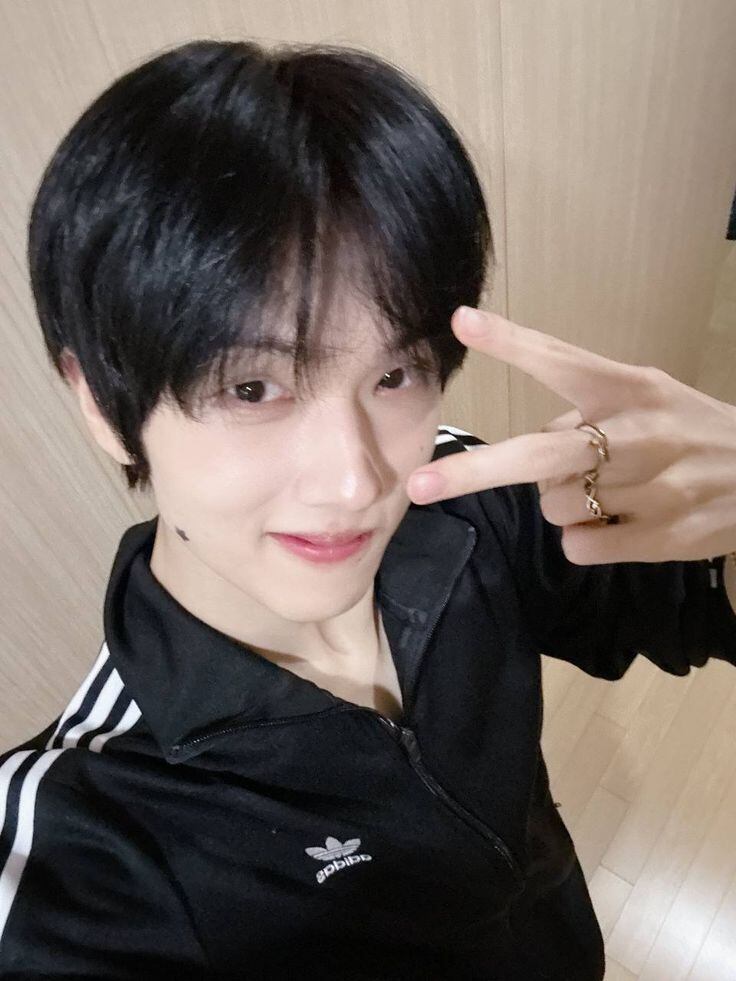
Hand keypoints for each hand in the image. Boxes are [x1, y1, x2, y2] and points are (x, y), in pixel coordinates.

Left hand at [407, 306, 735, 564]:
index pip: (561, 360)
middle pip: (539, 454)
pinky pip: (579, 544)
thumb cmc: (693, 432)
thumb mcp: (649, 397)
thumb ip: (589, 410)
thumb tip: (531, 443)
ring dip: (565, 501)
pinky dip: (586, 537)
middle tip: (420, 485)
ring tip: (610, 491)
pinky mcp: (659, 536)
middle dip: (475, 471)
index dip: (510, 343)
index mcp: (630, 388)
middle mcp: (636, 433)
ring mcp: (650, 487)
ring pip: (554, 505)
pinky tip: (619, 522)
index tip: (461, 321)